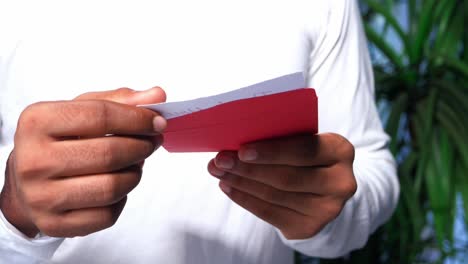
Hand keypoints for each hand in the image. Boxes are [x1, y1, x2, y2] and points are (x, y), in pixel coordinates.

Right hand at [0, 87, 166, 237]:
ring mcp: (41, 197)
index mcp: (37, 122)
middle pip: (109, 154)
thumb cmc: (59, 140)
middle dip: (142, 146)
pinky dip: (122, 199)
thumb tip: (157, 95)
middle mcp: (33, 160)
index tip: (158, 121)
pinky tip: (118, 185)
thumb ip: (119, 101)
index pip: (101, 116)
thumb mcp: (80, 110)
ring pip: (112, 187)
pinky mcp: (54, 224)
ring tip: (137, 163)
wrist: (25, 180)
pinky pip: (107, 215)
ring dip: (135, 173)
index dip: (138, 119)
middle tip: (152, 142)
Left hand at [207, 133, 356, 238]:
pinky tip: (229, 188)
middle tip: (220, 161)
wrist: (324, 187)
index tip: (242, 150)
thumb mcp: (303, 140)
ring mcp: (327, 209)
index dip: (271, 152)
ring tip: (220, 173)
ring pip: (275, 195)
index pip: (304, 150)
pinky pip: (270, 214)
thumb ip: (280, 138)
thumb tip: (235, 139)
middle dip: (248, 169)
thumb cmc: (305, 155)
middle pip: (287, 177)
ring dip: (241, 183)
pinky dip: (245, 200)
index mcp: (340, 151)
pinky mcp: (310, 227)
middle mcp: (340, 182)